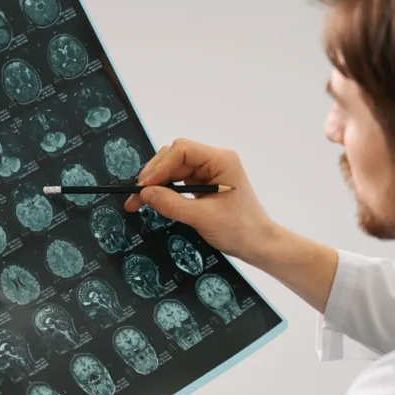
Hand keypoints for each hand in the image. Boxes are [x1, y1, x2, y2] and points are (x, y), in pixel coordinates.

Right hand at [126, 138, 279, 264]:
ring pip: (172, 168)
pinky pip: (177, 180)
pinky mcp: (202, 184)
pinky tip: (153, 201)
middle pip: (174, 156)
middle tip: (136, 196)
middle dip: (154, 175)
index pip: (182, 150)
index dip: (160, 166)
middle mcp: (214, 161)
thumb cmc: (240, 229)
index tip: (145, 186)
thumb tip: (144, 194)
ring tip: (139, 201)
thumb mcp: (202, 218)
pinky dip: (163, 190)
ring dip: (155, 183)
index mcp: (221, 160)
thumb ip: (172, 204)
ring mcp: (208, 171)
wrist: (257, 244)